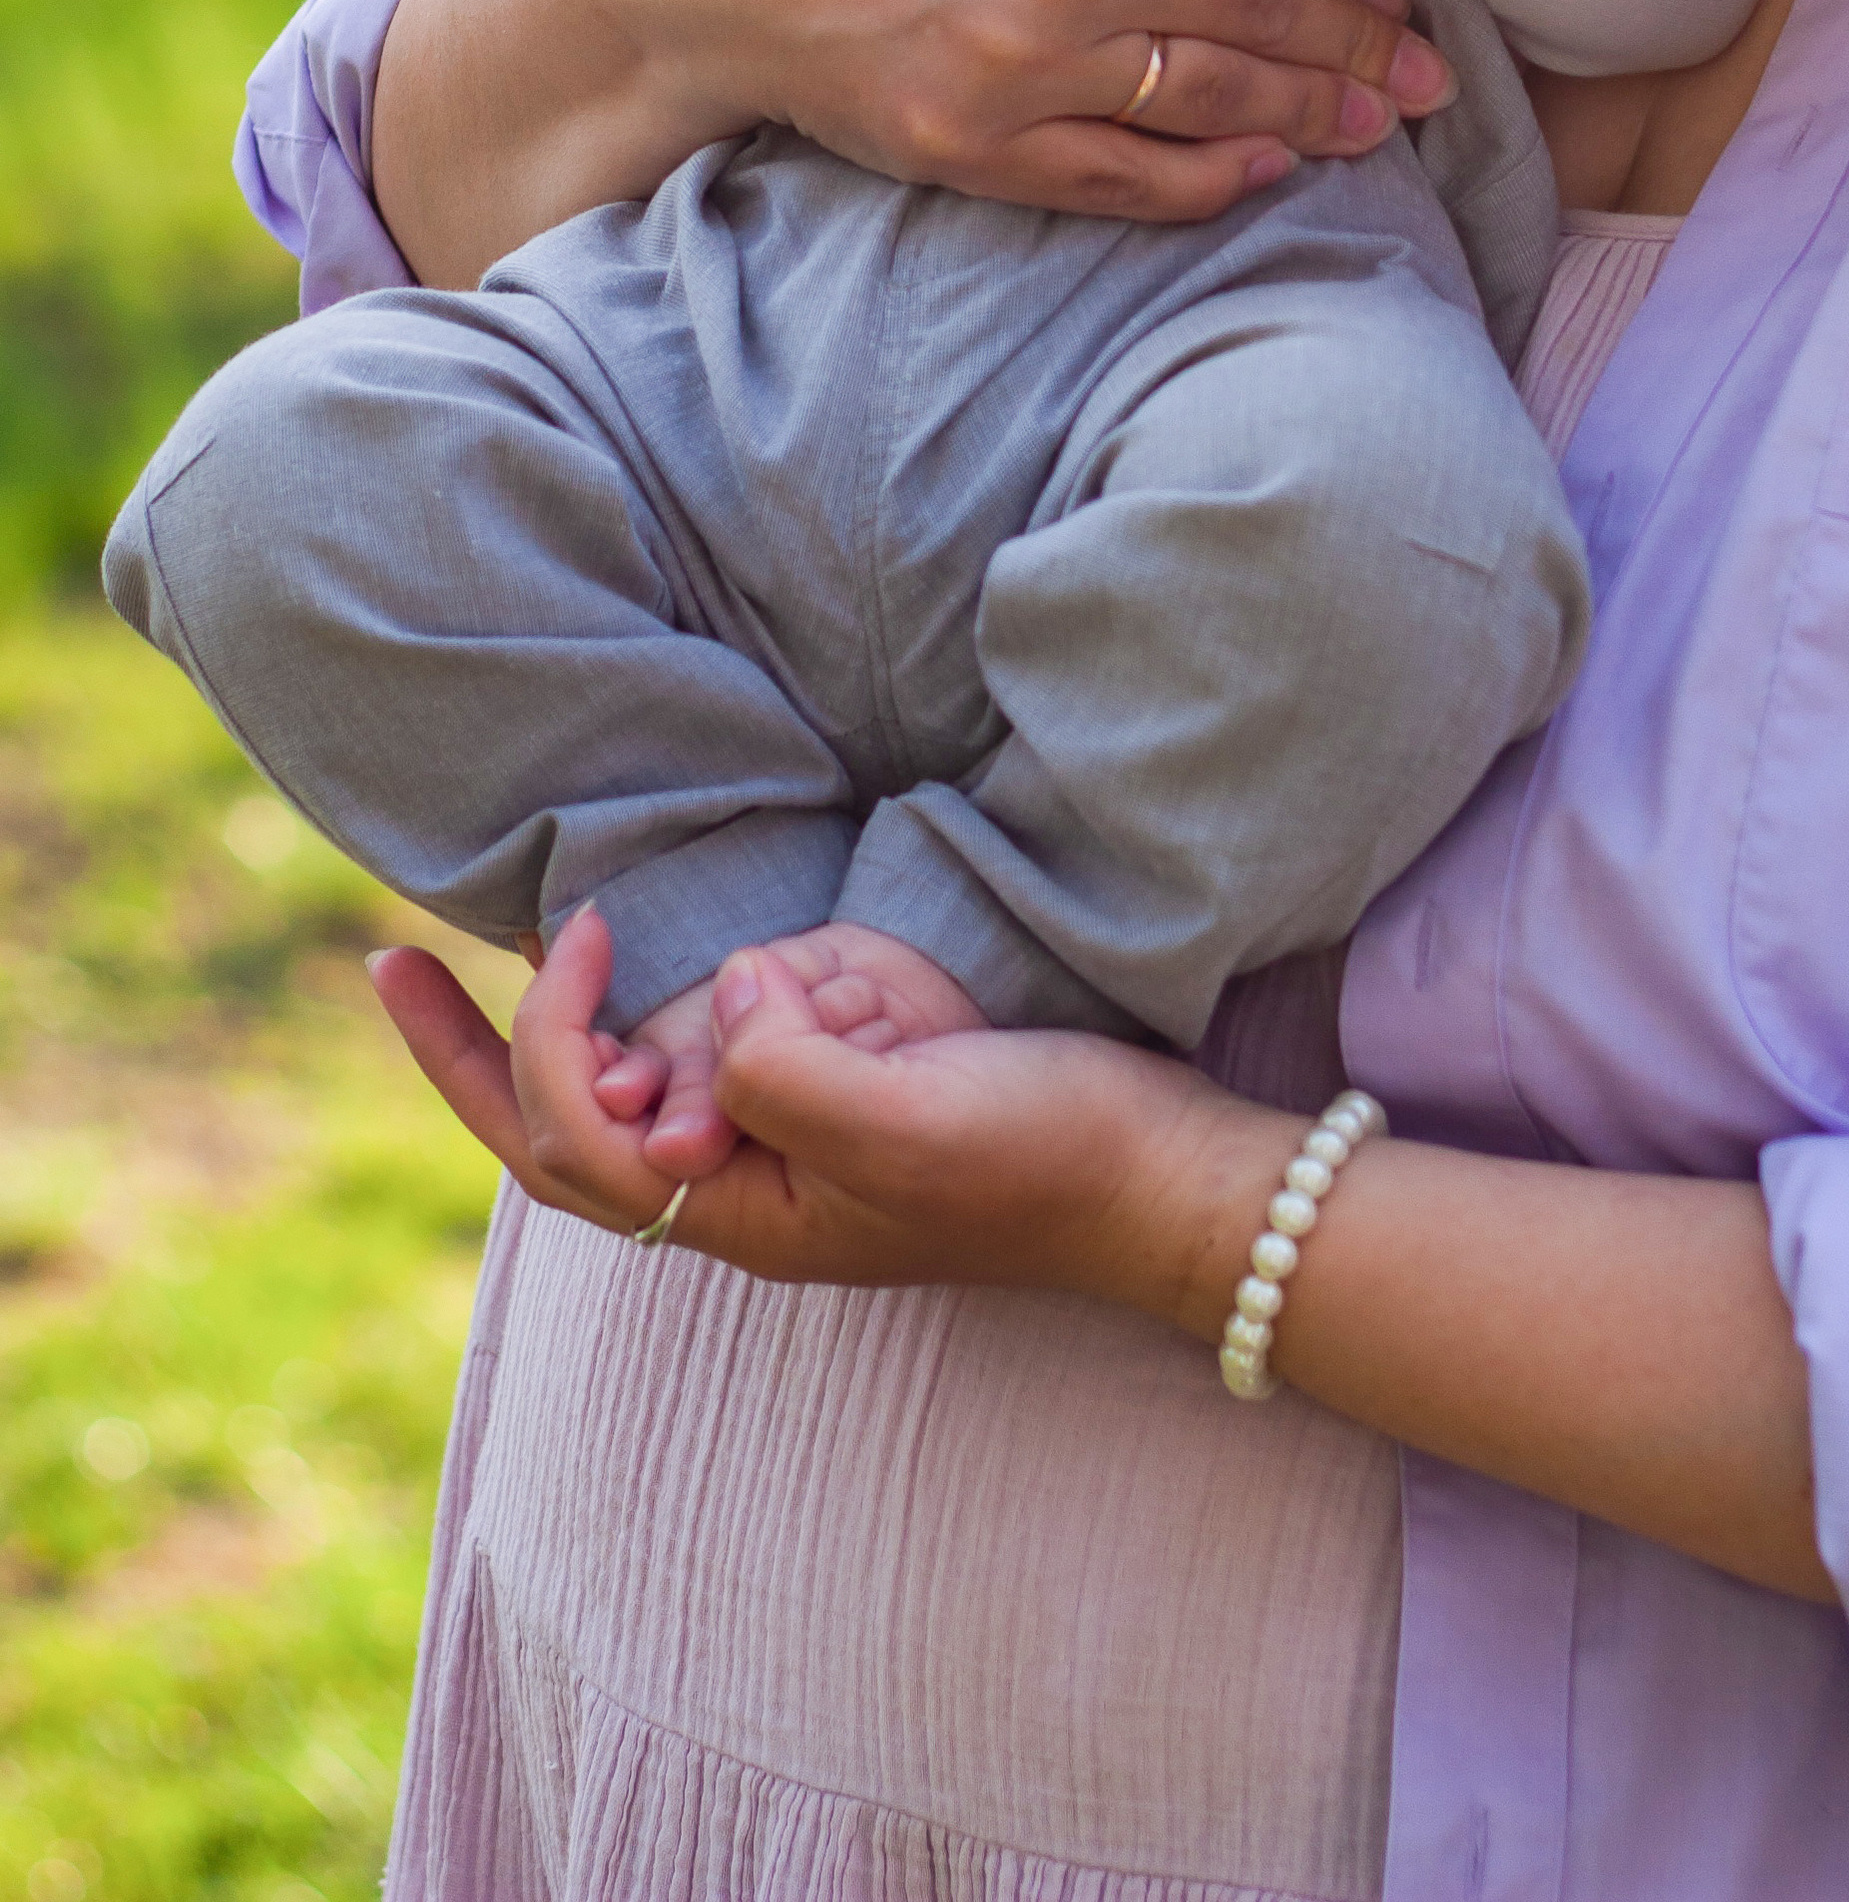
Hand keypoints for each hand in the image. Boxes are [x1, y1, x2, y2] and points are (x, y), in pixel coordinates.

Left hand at [369, 910, 1275, 1308]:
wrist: (1161, 1172)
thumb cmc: (1040, 1165)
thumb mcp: (905, 1126)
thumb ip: (785, 1075)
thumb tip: (718, 1000)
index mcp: (738, 1212)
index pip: (570, 1137)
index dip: (540, 1037)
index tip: (580, 928)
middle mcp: (744, 1179)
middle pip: (560, 1128)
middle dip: (472, 1051)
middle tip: (395, 966)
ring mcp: (794, 1134)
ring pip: (663, 1060)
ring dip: (657, 1001)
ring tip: (702, 953)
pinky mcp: (848, 1085)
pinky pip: (748, 1030)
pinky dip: (728, 991)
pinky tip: (775, 962)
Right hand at [373, 0, 1457, 284]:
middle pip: (1267, 17)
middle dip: (1366, 49)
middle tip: (1437, 76)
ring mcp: (1031, 68)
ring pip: (1219, 103)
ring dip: (1317, 120)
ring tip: (1382, 126)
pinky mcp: (982, 147)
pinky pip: (1131, 180)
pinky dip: (1212, 180)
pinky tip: (1264, 169)